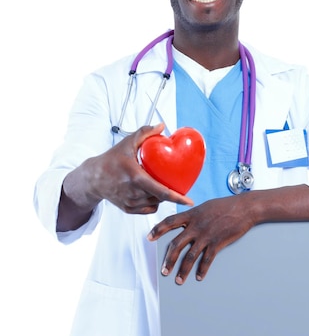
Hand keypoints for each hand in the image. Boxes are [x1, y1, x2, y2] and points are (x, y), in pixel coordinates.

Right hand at [58, 123, 193, 230]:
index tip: (189, 201)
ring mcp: (130, 202)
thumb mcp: (127, 142)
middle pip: (160, 197)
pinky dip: (153, 203)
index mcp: (135, 177)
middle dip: (170, 192)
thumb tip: (162, 126)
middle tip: (174, 183)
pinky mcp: (127, 209)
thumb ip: (145, 133)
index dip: (177, 197)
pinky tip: (151, 193)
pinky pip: (148, 209)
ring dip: (161, 197)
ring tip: (159, 184)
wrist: (93, 178)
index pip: (161, 191)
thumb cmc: (111, 159)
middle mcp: (132, 192)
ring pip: (155, 203)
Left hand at [147, 195, 254, 283]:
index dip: (158, 230)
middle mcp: (196, 226)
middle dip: (168, 260)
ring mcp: (206, 235)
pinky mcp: (217, 243)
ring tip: (178, 280)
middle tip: (164, 271)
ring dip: (183, 270)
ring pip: (190, 256)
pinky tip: (199, 276)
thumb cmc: (226, 205)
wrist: (244, 208)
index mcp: (191, 214)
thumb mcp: (205, 206)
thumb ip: (193, 214)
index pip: (170, 222)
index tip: (149, 238)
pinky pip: (207, 259)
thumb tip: (185, 221)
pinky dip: (202, 270)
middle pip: (176, 245)